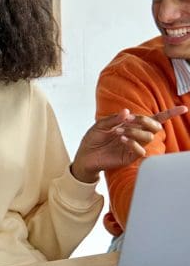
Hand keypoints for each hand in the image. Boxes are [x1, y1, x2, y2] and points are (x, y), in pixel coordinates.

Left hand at [71, 106, 187, 181]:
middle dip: (144, 120)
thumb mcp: (100, 125)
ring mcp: (135, 146)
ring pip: (148, 137)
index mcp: (132, 125)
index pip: (154, 119)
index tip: (183, 108)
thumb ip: (114, 118)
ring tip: (118, 131)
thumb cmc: (93, 139)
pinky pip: (140, 150)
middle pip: (155, 126)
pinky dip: (132, 142)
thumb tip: (127, 111)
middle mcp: (136, 135)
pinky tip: (121, 139)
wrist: (85, 155)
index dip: (169, 114)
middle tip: (128, 119)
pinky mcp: (130, 157)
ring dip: (135, 131)